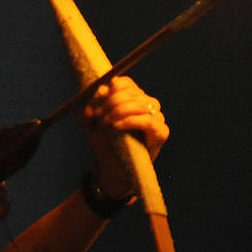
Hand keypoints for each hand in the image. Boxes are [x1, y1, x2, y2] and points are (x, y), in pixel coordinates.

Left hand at [79, 76, 168, 199]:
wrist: (112, 168)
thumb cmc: (103, 142)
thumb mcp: (90, 123)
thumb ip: (91, 106)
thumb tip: (100, 91)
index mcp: (133, 97)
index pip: (125, 83)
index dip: (110, 89)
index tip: (97, 102)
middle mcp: (148, 104)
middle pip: (131, 93)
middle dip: (110, 103)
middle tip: (98, 117)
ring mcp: (156, 117)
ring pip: (139, 104)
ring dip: (118, 112)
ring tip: (106, 124)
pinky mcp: (161, 132)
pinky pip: (147, 120)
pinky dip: (129, 121)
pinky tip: (116, 127)